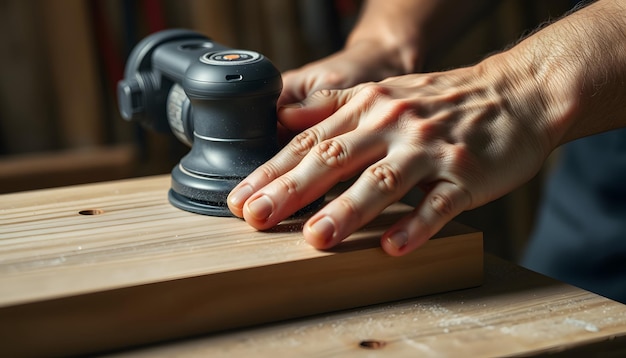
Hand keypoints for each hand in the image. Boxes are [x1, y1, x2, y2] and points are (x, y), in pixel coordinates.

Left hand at [228, 55, 557, 255]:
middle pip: (334, 159)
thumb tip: (284, 118)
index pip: (309, 142)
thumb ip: (332, 105)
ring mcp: (430, 149)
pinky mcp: (466, 173)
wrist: (516, 94)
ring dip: (347, 210)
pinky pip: (438, 203)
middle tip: (256, 217)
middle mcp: (393, 125)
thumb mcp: (382, 91)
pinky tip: (393, 247)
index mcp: (367, 107)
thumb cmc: (442, 99)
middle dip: (291, 190)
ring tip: (316, 238)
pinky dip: (416, 224)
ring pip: (382, 181)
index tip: (240, 197)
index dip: (271, 170)